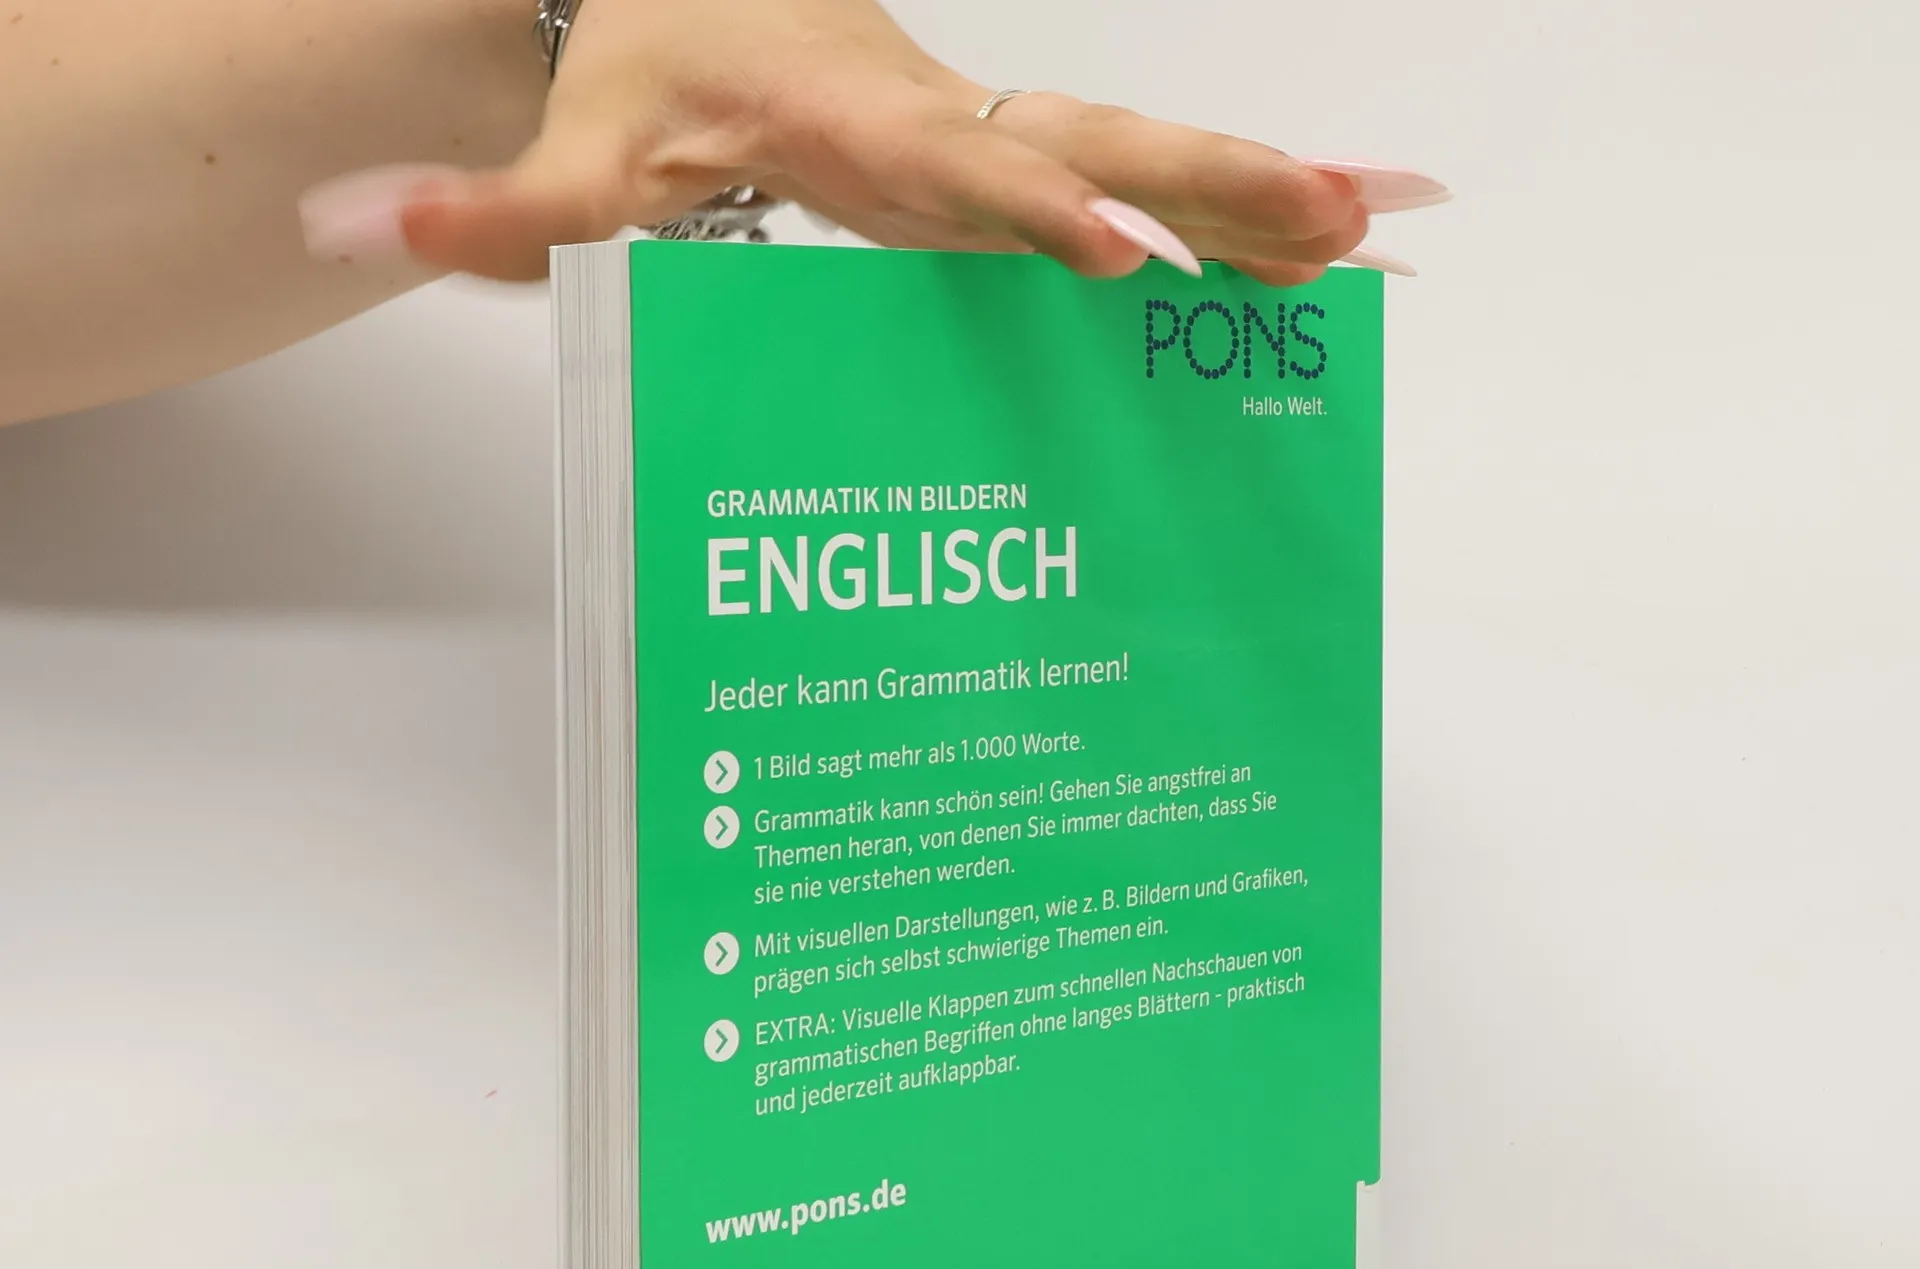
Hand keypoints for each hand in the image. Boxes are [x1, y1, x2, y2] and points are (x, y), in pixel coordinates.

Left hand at [300, 0, 1445, 284]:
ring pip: (1144, 143)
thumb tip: (347, 232)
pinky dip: (1238, 209)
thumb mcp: (566, 151)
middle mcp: (948, 122)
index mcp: (856, 126)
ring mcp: (992, 135)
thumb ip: (480, 208)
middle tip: (1331, 220)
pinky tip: (1331, 241)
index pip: (956, 166)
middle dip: (1207, 181)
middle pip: (1095, 134)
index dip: (1029, 200)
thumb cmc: (642, 66)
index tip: (1105, 250)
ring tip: (1383, 228)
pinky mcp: (1011, 159)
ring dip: (1259, 191)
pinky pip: (1141, 172)